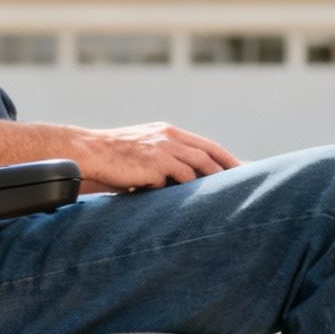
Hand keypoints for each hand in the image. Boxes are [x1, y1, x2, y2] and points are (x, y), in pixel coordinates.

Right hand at [71, 123, 239, 190]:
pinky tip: (194, 201)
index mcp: (167, 132)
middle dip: (230, 168)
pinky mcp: (155, 162)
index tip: (239, 169)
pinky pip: (180, 177)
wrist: (88, 152)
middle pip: (209, 152)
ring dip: (214, 180)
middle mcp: (168, 137)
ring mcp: (163, 148)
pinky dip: (188, 188)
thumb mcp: (140, 152)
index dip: (224, 157)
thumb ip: (161, 161)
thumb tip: (176, 182)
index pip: (204, 144)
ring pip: (200, 164)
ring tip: (228, 195)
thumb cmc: (111, 158)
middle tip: (246, 182)